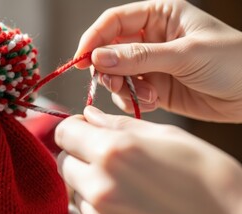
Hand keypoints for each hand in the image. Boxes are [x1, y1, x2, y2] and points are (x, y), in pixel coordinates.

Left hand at [55, 106, 241, 213]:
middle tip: (105, 156)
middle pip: (64, 162)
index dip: (73, 129)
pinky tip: (130, 205)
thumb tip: (89, 116)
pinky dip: (101, 207)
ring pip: (76, 189)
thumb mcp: (168, 137)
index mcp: (114, 150)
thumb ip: (120, 125)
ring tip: (125, 184)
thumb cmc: (208, 177)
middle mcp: (100, 184)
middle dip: (79, 155)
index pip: (64, 132)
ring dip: (90, 182)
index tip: (85, 131)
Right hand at [75, 0, 241, 122]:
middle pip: (109, 50)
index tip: (81, 59)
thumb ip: (138, 57)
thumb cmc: (232, 61)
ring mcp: (151, 65)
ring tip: (147, 96)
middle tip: (114, 83)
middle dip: (108, 69)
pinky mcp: (154, 87)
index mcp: (160, 16)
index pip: (115, 22)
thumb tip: (97, 57)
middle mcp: (151, 39)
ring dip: (123, 88)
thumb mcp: (184, 54)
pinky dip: (134, 101)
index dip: (94, 38)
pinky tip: (155, 102)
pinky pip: (128, 93)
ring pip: (116, 75)